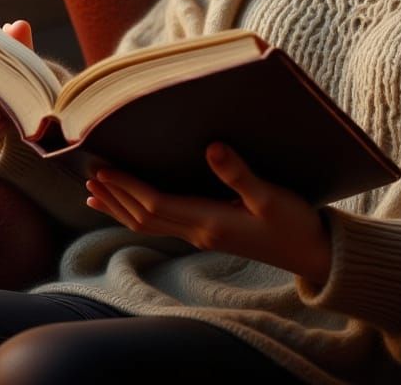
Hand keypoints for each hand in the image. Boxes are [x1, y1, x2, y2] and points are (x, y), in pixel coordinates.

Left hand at [85, 143, 331, 285]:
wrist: (311, 253)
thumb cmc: (293, 223)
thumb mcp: (271, 196)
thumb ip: (240, 174)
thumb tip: (211, 147)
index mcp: (209, 222)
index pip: (155, 204)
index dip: (126, 186)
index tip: (103, 169)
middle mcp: (199, 232)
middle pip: (144, 216)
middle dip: (115, 195)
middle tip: (89, 174)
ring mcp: (202, 234)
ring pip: (150, 223)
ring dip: (121, 206)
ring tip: (94, 192)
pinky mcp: (209, 232)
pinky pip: (163, 223)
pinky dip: (140, 213)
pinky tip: (133, 207)